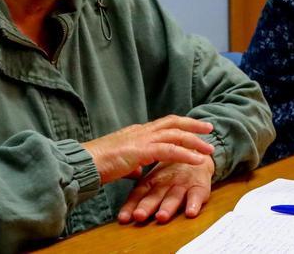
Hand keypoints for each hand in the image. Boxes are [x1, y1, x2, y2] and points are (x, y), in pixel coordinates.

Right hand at [81, 115, 213, 183]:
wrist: (84, 163)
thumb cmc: (98, 164)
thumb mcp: (120, 163)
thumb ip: (133, 165)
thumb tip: (138, 171)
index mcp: (137, 132)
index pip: (164, 124)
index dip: (181, 125)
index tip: (195, 128)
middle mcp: (141, 131)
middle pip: (173, 122)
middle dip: (193, 125)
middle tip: (209, 129)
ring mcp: (141, 139)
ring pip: (175, 135)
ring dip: (195, 141)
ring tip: (210, 148)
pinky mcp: (141, 151)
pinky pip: (170, 150)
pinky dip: (186, 154)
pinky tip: (197, 159)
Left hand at [117, 155, 214, 223]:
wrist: (199, 155)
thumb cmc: (173, 171)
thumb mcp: (155, 179)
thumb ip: (140, 193)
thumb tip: (122, 211)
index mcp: (153, 180)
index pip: (139, 193)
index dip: (131, 205)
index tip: (123, 218)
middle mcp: (166, 182)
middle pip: (155, 195)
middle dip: (146, 206)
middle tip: (138, 216)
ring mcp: (183, 184)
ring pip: (174, 196)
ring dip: (167, 207)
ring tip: (161, 217)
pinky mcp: (199, 185)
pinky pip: (197, 195)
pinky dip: (194, 203)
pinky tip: (191, 212)